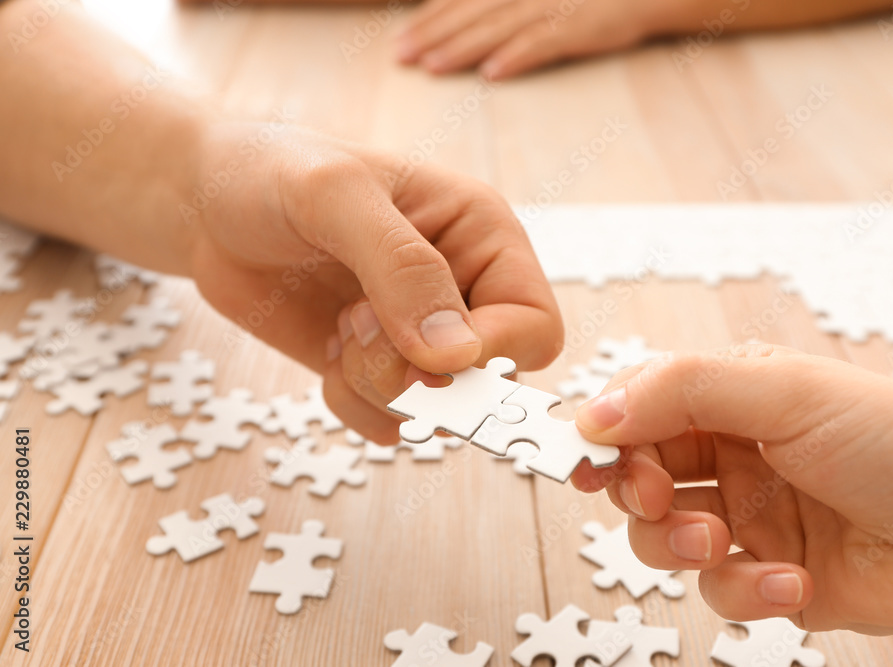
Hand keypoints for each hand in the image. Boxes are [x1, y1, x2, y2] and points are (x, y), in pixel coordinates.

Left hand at [187, 121, 562, 442]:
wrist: (206, 205)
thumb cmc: (274, 173)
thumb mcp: (335, 195)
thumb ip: (401, 266)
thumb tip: (453, 356)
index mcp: (482, 234)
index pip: (533, 323)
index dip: (490, 352)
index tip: (422, 351)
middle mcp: (464, 289)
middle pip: (492, 379)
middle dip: (420, 374)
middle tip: (360, 328)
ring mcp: (421, 335)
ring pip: (438, 410)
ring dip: (380, 386)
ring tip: (342, 327)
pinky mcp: (379, 367)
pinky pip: (392, 422)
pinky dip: (355, 404)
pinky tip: (329, 351)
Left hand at [395, 0, 660, 78]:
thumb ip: (505, 3)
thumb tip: (471, 24)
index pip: (462, 0)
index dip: (429, 19)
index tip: (401, 39)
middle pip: (470, 14)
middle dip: (432, 35)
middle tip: (401, 58)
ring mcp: (552, 8)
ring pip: (497, 29)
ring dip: (462, 49)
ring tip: (432, 68)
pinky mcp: (578, 26)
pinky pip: (543, 43)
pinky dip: (518, 57)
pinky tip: (493, 73)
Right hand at [571, 345, 892, 653]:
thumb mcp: (789, 393)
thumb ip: (683, 392)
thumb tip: (597, 413)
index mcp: (736, 398)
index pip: (643, 409)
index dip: (609, 433)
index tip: (584, 455)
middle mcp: (736, 456)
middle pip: (642, 476)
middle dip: (639, 493)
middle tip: (654, 499)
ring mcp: (752, 520)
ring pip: (666, 538)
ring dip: (682, 546)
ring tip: (719, 544)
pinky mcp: (771, 578)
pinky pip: (721, 591)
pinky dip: (745, 591)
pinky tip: (790, 582)